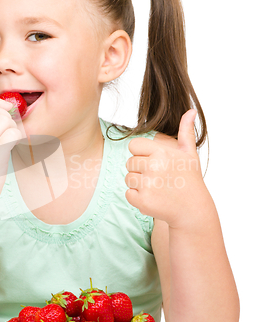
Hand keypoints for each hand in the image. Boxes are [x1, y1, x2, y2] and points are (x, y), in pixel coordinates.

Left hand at [125, 109, 209, 228]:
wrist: (193, 210)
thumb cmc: (190, 180)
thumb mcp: (189, 154)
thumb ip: (185, 132)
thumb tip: (191, 111)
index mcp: (161, 152)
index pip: (133, 146)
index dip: (141, 154)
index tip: (154, 162)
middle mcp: (153, 167)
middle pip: (129, 163)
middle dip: (140, 170)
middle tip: (157, 177)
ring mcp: (147, 184)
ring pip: (128, 179)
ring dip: (138, 184)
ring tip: (156, 188)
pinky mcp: (143, 200)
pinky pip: (128, 194)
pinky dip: (137, 198)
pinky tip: (153, 198)